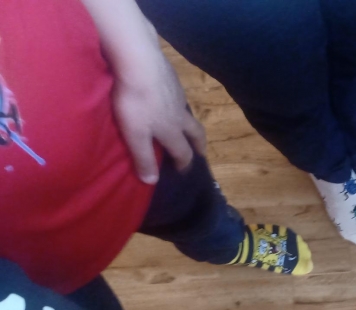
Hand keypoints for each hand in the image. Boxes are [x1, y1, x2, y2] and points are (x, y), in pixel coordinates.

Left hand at [113, 51, 205, 184]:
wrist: (140, 61)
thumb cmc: (136, 101)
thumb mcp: (135, 134)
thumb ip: (144, 158)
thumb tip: (152, 182)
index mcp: (172, 131)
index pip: (183, 152)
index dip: (185, 163)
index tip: (185, 171)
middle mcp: (180, 115)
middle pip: (196, 133)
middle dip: (199, 145)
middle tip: (200, 152)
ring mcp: (178, 95)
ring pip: (189, 114)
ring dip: (189, 124)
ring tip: (184, 126)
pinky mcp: (171, 78)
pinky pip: (178, 96)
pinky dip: (177, 104)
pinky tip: (168, 99)